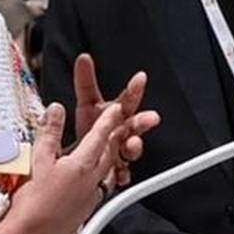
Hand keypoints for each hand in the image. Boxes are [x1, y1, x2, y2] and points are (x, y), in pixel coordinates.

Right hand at [5, 101, 131, 233]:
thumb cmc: (33, 200)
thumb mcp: (39, 159)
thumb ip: (50, 133)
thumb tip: (56, 110)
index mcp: (81, 165)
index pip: (99, 136)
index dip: (108, 120)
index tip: (116, 109)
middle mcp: (92, 180)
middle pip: (110, 153)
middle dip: (114, 138)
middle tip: (117, 126)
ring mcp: (92, 196)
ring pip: (108, 171)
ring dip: (110, 158)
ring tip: (109, 150)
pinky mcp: (88, 208)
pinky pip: (102, 188)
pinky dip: (102, 177)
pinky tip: (95, 178)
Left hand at [71, 53, 158, 185]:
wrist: (86, 158)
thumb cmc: (92, 128)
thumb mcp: (87, 104)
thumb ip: (86, 82)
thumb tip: (83, 58)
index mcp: (118, 113)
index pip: (129, 98)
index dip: (135, 88)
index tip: (140, 78)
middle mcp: (123, 131)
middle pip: (135, 124)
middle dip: (143, 121)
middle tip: (150, 117)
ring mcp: (121, 151)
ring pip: (132, 149)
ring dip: (134, 147)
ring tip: (131, 146)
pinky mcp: (116, 170)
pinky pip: (122, 174)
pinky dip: (122, 175)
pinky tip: (120, 174)